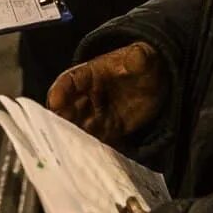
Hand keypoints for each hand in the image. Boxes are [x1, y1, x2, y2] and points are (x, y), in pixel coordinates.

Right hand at [47, 41, 165, 143]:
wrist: (156, 82)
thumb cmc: (142, 64)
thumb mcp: (142, 57)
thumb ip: (137, 58)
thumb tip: (138, 55)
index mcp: (90, 74)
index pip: (69, 81)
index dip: (61, 91)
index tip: (55, 102)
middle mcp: (87, 95)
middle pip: (67, 108)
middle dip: (62, 121)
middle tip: (61, 133)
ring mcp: (96, 114)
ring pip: (79, 127)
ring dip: (75, 137)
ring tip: (74, 149)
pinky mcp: (108, 130)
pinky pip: (97, 140)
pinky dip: (93, 148)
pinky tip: (93, 156)